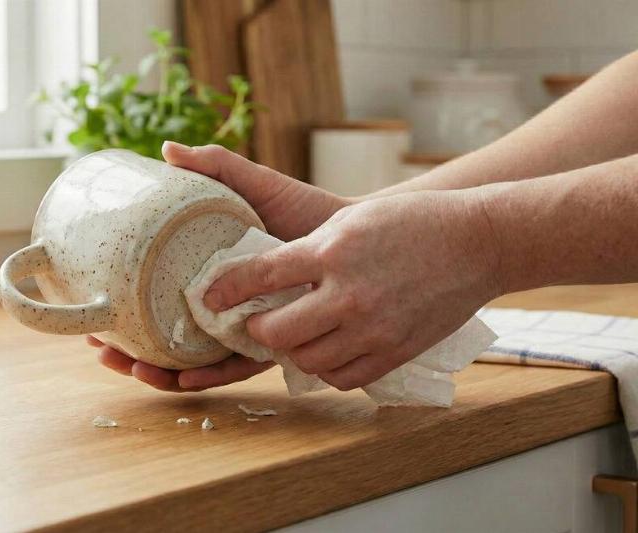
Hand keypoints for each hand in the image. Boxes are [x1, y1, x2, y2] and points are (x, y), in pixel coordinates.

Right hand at [91, 141, 350, 391]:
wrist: (349, 234)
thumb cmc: (301, 209)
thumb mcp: (253, 185)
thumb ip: (215, 168)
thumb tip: (166, 150)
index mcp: (205, 280)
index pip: (153, 306)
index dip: (121, 318)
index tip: (92, 321)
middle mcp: (218, 309)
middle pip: (164, 341)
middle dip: (129, 353)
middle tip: (101, 349)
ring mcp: (242, 328)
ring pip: (192, 362)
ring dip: (158, 371)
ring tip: (134, 366)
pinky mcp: (271, 341)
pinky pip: (236, 366)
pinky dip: (208, 375)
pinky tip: (183, 377)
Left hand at [203, 189, 502, 390]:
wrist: (478, 242)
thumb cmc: (411, 223)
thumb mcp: (351, 219)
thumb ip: (308, 248)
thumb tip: (266, 273)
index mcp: (332, 251)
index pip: (260, 276)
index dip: (226, 290)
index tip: (210, 299)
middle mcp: (348, 294)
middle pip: (276, 333)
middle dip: (257, 329)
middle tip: (258, 321)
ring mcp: (373, 329)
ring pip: (306, 362)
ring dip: (291, 351)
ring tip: (294, 335)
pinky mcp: (394, 352)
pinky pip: (342, 377)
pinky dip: (326, 367)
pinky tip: (327, 349)